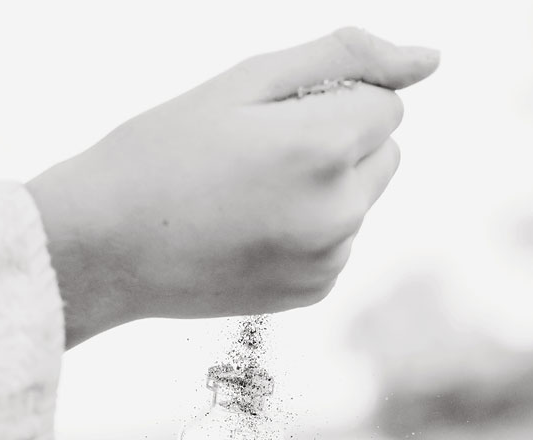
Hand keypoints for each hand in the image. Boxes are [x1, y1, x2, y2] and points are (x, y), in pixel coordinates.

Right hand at [28, 28, 439, 345]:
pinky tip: (246, 228)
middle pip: (383, 149)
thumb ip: (344, 58)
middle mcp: (338, 212)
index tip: (264, 118)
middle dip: (338, 139)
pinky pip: (338, 239)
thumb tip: (430, 60)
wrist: (102, 248)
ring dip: (324, 185)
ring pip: (362, 196)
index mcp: (324, 148)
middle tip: (255, 152)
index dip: (326, 97)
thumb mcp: (244, 82)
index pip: (384, 102)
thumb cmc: (161, 152)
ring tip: (243, 194)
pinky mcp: (314, 289)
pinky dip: (308, 227)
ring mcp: (328, 258)